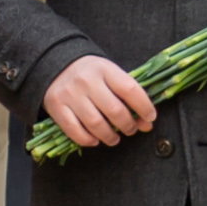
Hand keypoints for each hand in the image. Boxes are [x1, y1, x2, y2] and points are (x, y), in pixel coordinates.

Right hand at [43, 55, 159, 150]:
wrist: (55, 65)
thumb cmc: (90, 73)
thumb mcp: (110, 75)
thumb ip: (128, 95)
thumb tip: (147, 122)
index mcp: (104, 69)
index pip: (130, 90)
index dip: (144, 107)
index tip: (150, 117)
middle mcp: (86, 80)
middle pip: (114, 110)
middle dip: (128, 125)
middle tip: (131, 130)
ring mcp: (70, 94)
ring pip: (95, 123)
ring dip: (110, 136)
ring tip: (115, 138)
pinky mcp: (56, 107)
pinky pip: (74, 131)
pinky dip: (88, 140)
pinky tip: (95, 140)